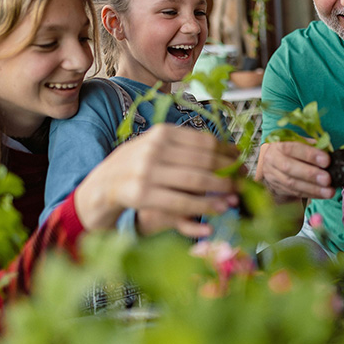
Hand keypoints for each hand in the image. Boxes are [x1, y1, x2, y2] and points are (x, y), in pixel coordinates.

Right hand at [75, 124, 239, 237]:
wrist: (100, 185)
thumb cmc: (135, 166)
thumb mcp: (156, 147)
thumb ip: (183, 147)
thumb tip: (225, 151)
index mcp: (162, 133)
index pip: (204, 141)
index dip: (226, 152)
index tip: (239, 160)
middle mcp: (155, 149)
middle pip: (204, 160)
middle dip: (228, 171)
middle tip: (243, 180)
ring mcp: (147, 171)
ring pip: (196, 181)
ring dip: (221, 190)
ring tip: (235, 196)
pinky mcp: (142, 195)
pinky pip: (181, 202)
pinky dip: (203, 207)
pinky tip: (218, 210)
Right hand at [255, 141, 334, 199]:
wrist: (272, 161)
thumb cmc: (290, 150)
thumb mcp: (298, 141)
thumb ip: (311, 146)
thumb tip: (328, 152)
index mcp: (279, 145)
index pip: (293, 148)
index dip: (310, 155)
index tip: (326, 161)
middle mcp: (273, 160)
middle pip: (289, 168)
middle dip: (310, 174)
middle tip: (327, 179)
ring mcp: (273, 176)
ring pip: (292, 184)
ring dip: (313, 189)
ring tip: (328, 191)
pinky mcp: (278, 188)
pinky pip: (295, 193)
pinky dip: (311, 194)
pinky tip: (322, 195)